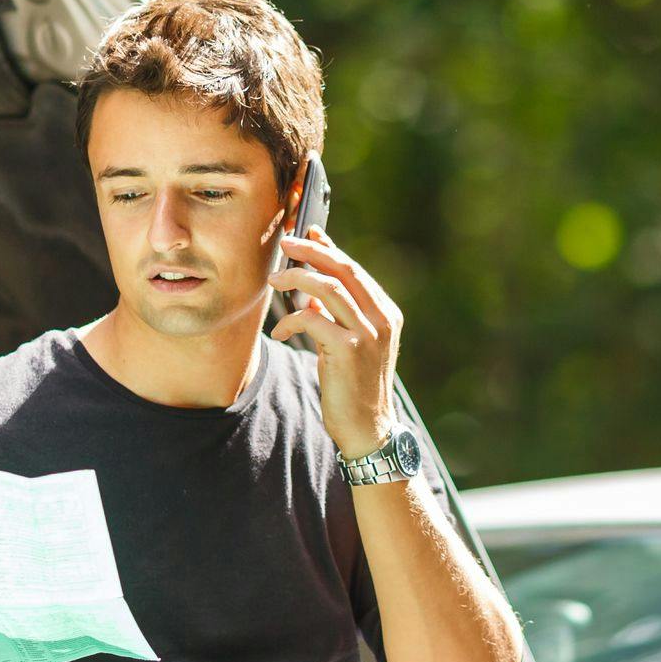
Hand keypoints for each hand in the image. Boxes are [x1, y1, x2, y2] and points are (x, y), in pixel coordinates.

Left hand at [267, 225, 402, 460]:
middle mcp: (382, 319)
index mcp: (386, 314)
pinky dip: (291, 319)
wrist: (366, 428)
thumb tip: (310, 290)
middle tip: (285, 244)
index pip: (355, 269)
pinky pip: (313, 319)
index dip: (328, 248)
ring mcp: (369, 334)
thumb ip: (336, 315)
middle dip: (311, 252)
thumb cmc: (354, 386)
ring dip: (297, 279)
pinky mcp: (350, 351)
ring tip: (274, 280)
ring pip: (329, 289)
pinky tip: (280, 331)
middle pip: (344, 270)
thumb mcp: (348, 344)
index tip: (307, 233)